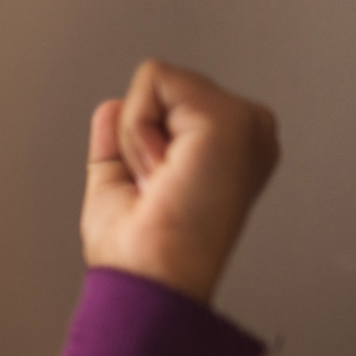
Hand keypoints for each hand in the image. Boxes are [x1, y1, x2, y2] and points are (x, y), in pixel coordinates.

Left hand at [82, 59, 279, 305]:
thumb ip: (117, 140)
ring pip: (158, 82)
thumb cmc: (141, 252)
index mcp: (227, 149)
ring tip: (160, 180)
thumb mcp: (117, 182)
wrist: (153, 275)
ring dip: (137, 137)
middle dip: (137, 136)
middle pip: (163, 88)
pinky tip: (162, 167)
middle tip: (156, 187)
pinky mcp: (230, 116)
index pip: (167, 106)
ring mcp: (244, 122)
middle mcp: (245, 133)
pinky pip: (155, 80)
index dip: (138, 145)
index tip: (154, 191)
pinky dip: (138, 128)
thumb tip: (111, 105)